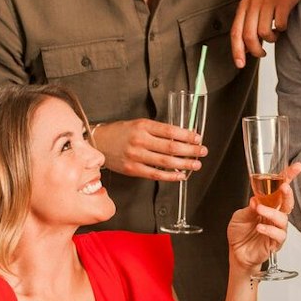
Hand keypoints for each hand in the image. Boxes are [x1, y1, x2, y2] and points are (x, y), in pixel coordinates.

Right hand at [90, 118, 206, 180]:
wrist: (98, 143)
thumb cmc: (119, 133)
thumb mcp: (138, 124)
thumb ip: (157, 130)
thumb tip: (181, 136)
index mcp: (143, 126)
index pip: (170, 130)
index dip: (187, 135)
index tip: (198, 138)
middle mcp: (140, 140)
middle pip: (171, 146)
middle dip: (190, 150)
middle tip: (202, 151)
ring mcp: (136, 156)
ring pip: (166, 161)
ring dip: (184, 163)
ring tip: (196, 164)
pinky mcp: (132, 169)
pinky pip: (155, 174)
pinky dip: (170, 176)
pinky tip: (181, 175)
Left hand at [228, 163, 299, 268]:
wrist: (237, 253)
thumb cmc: (240, 233)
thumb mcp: (239, 216)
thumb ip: (250, 208)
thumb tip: (257, 199)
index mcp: (267, 205)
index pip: (280, 189)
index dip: (288, 177)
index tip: (296, 167)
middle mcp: (274, 216)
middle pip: (287, 202)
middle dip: (288, 193)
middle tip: (283, 187)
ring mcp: (276, 229)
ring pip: (283, 218)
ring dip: (272, 213)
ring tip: (259, 210)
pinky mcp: (275, 242)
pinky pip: (278, 235)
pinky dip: (269, 230)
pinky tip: (259, 227)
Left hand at [230, 0, 300, 65]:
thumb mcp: (257, 4)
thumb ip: (250, 24)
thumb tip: (246, 50)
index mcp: (245, 5)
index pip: (236, 32)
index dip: (237, 51)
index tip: (240, 65)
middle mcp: (254, 2)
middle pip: (249, 36)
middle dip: (256, 51)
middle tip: (262, 55)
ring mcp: (269, 0)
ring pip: (265, 32)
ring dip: (271, 39)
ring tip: (275, 34)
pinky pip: (281, 25)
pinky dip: (282, 29)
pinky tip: (283, 25)